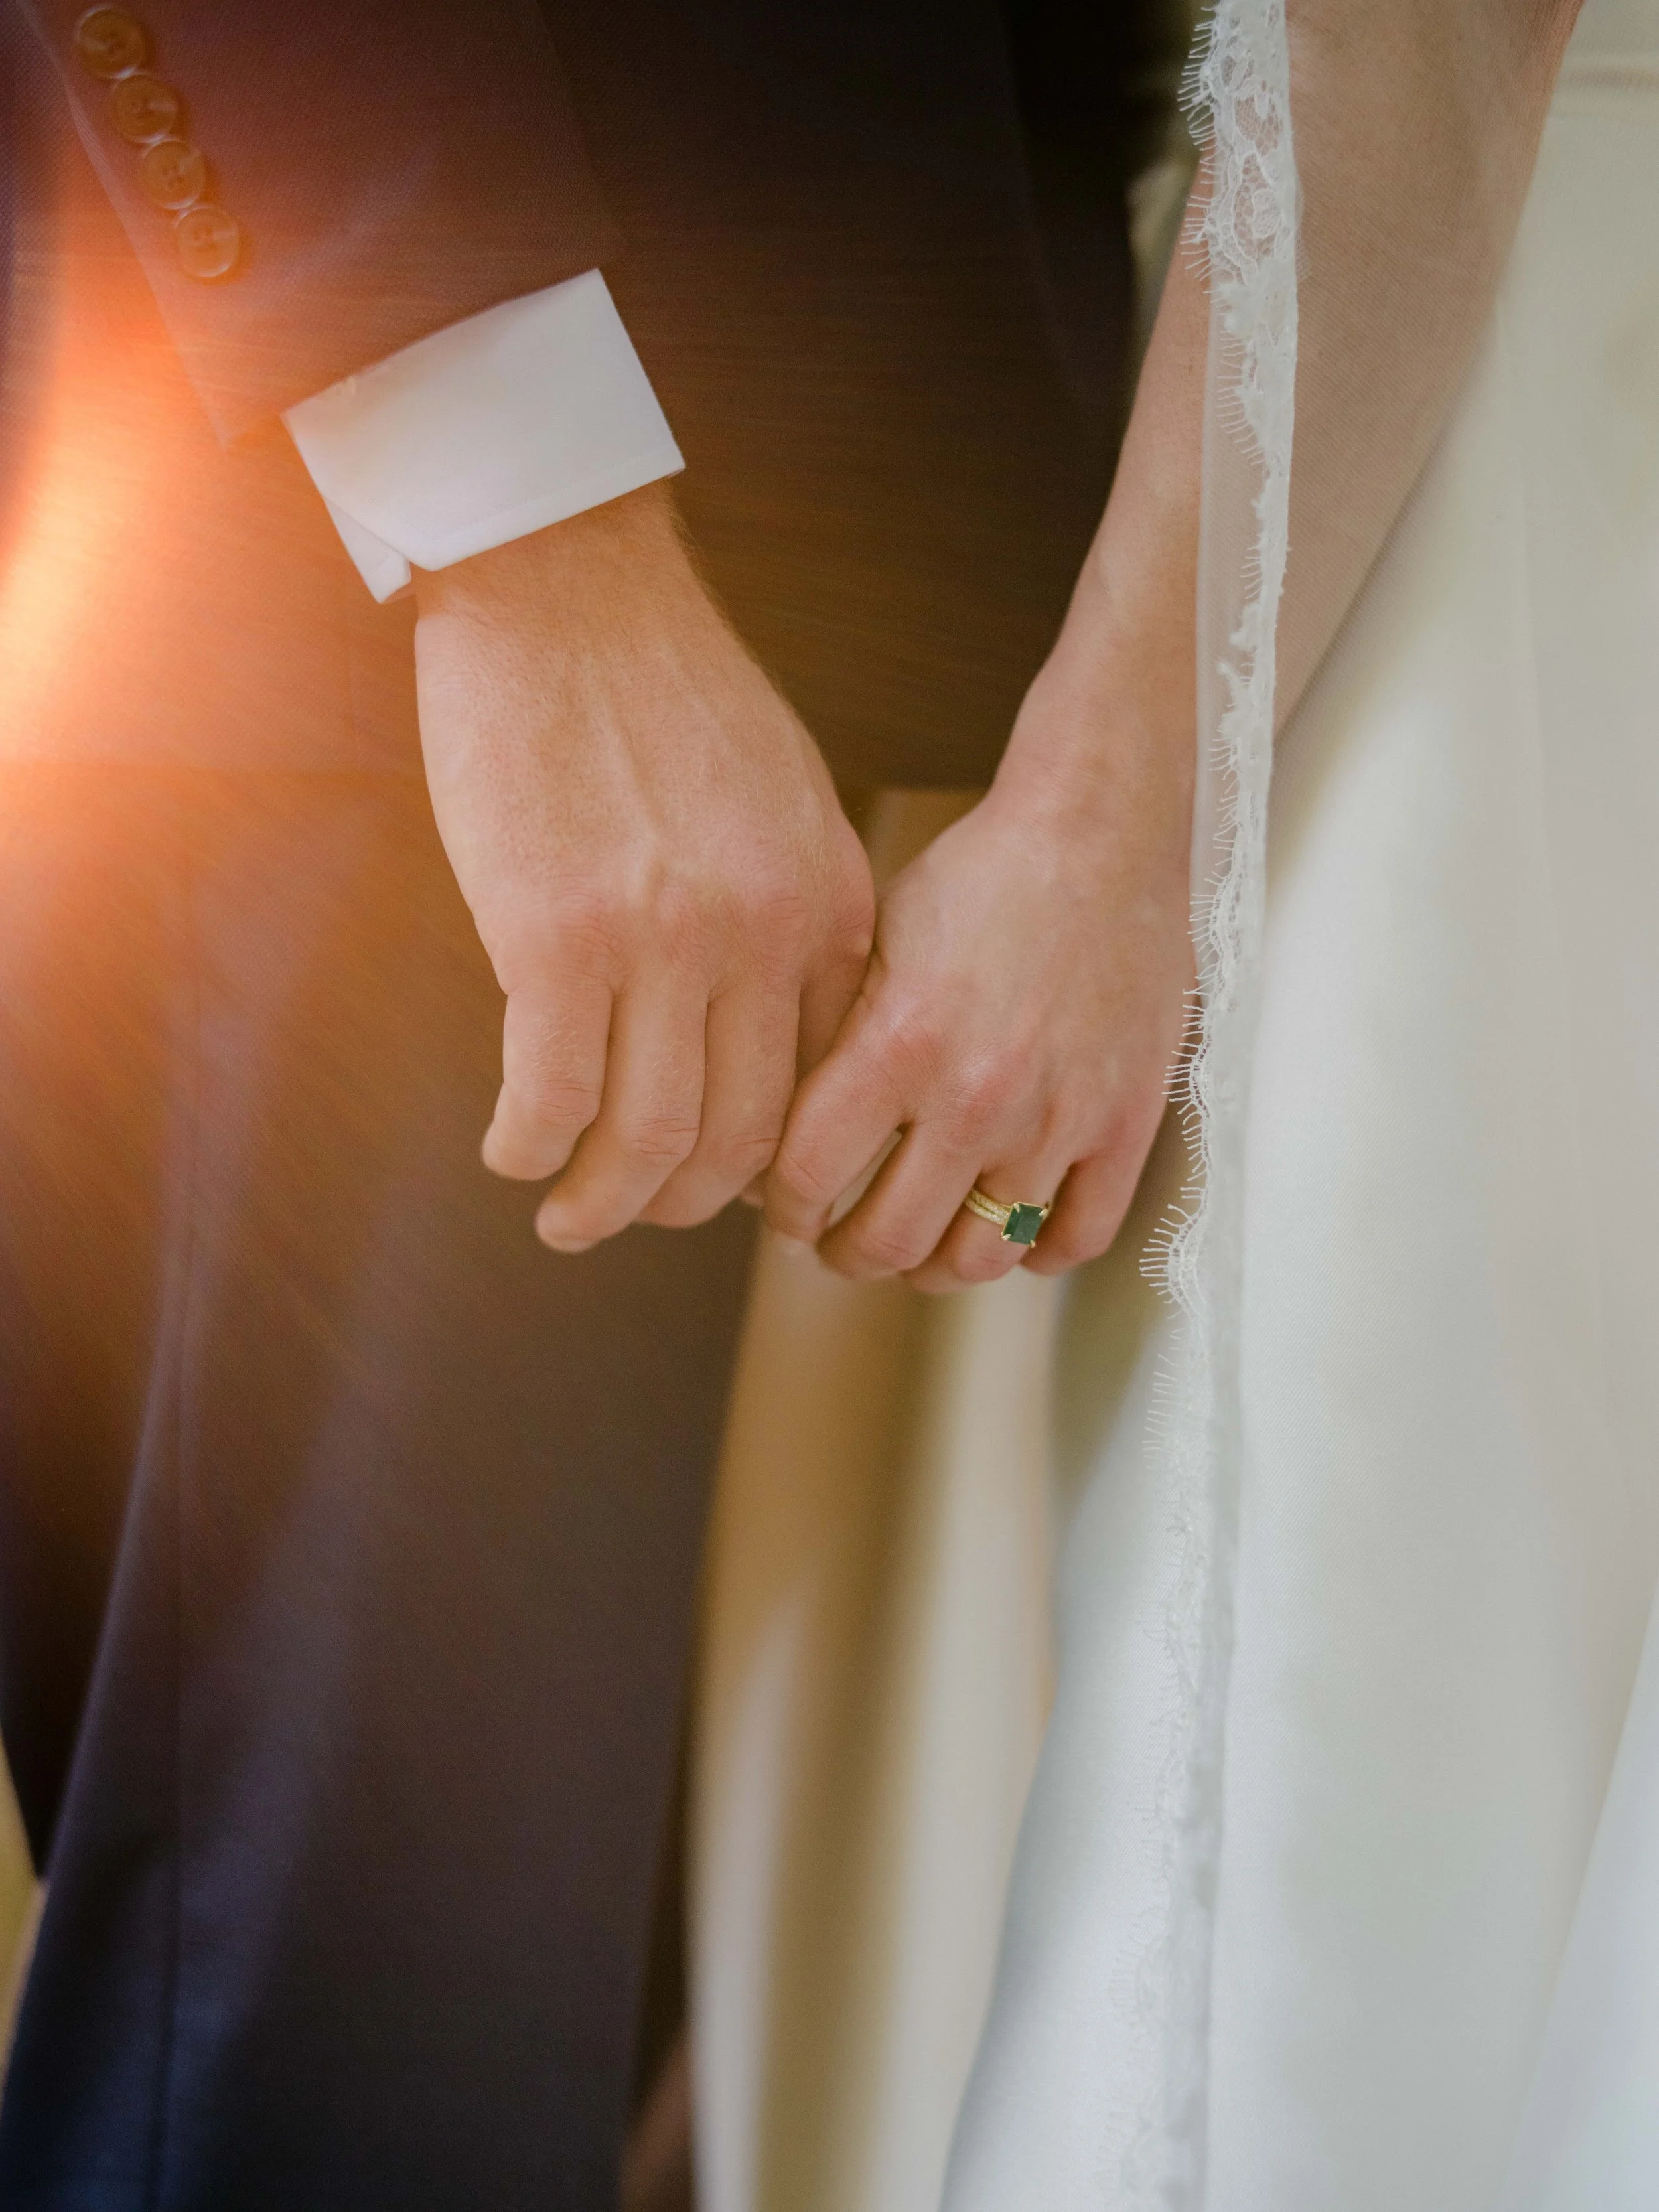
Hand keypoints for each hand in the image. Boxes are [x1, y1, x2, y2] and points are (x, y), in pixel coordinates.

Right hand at [413, 485, 873, 1248]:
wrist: (567, 584)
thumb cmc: (659, 690)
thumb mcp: (782, 800)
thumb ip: (789, 910)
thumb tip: (761, 1021)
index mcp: (825, 907)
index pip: (816, 1087)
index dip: (765, 1161)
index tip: (716, 1177)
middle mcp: (761, 937)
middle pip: (740, 1138)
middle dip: (683, 1203)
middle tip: (632, 1212)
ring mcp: (665, 942)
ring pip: (650, 1140)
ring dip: (604, 1204)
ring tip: (566, 1218)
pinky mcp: (559, 939)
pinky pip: (554, 1098)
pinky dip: (532, 1148)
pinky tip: (514, 1153)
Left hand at [763, 649, 1193, 1288]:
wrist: (1104, 834)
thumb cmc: (981, 877)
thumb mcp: (874, 940)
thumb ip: (831, 1041)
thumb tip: (778, 1132)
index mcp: (897, 1045)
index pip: (809, 1179)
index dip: (784, 1209)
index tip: (785, 1210)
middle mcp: (975, 1096)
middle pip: (889, 1241)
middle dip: (847, 1254)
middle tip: (839, 1243)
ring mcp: (1057, 1119)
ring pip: (978, 1258)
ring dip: (932, 1268)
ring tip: (916, 1247)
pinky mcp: (1126, 1124)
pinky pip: (1076, 1238)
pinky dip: (1034, 1252)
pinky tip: (1006, 1230)